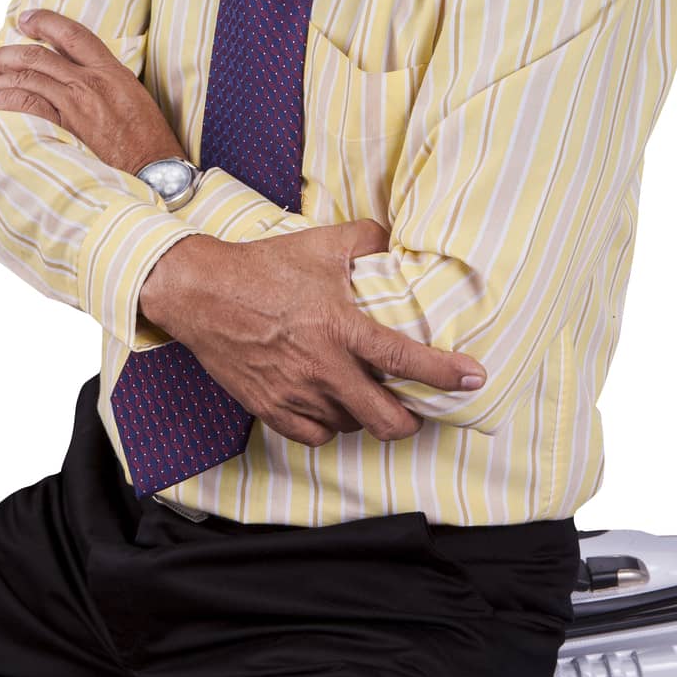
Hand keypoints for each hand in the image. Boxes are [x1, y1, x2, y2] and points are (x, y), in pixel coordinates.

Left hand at [0, 8, 180, 176]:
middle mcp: (93, 79)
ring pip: (29, 77)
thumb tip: (78, 77)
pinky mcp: (70, 125)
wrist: (157, 169)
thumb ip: (106, 83)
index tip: (24, 19)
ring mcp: (80, 101)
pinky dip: (6, 99)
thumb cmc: (149, 139)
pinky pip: (29, 103)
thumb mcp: (133, 98)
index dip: (45, 21)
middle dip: (7, 55)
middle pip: (39, 55)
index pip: (73, 34)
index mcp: (112, 70)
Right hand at [140, 220, 487, 445]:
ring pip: (351, 426)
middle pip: (384, 419)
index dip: (444, 373)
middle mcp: (322, 368)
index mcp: (340, 327)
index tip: (473, 379)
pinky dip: (331, 426)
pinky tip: (333, 407)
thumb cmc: (264, 267)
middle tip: (420, 410)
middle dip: (411, 421)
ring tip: (368, 396)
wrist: (202, 292)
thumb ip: (367, 240)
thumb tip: (396, 241)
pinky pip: (315, 436)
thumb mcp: (322, 244)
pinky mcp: (270, 408)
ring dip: (366, 417)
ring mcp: (295, 393)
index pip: (404, 358)